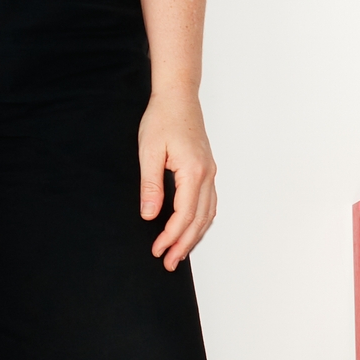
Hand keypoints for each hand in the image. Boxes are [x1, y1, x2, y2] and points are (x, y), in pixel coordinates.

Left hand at [138, 90, 217, 269]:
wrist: (178, 97)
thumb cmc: (162, 119)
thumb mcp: (149, 152)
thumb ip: (150, 186)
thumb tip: (150, 215)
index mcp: (193, 171)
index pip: (183, 215)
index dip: (171, 236)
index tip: (157, 250)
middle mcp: (207, 175)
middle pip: (199, 220)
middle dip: (183, 244)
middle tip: (169, 262)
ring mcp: (210, 173)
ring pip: (208, 214)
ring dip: (194, 236)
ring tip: (179, 254)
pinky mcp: (207, 170)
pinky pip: (209, 203)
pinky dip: (202, 221)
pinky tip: (193, 230)